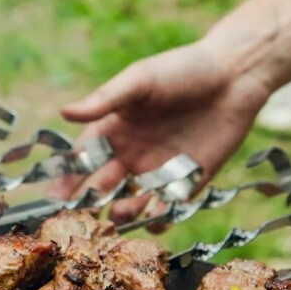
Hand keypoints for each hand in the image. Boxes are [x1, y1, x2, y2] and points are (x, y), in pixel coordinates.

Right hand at [47, 37, 270, 220]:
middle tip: (84, 212)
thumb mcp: (140, 81)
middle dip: (91, 200)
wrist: (235, 76)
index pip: (83, 158)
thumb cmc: (183, 69)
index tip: (55, 195)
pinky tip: (154, 219)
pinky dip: (158, 218)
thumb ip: (105, 101)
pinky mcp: (187, 181)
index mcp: (114, 128)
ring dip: (123, 213)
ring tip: (119, 214)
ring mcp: (158, 170)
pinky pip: (166, 208)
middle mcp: (132, 153)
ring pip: (132, 202)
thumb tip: (64, 112)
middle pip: (103, 185)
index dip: (68, 177)